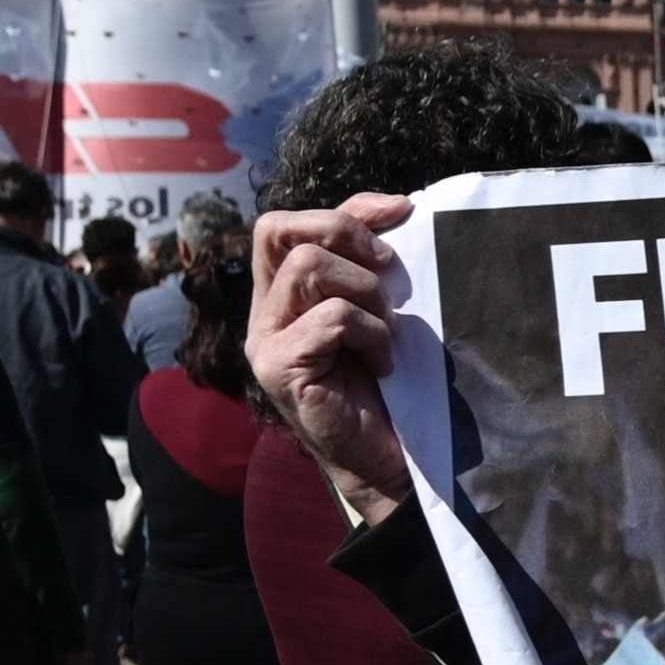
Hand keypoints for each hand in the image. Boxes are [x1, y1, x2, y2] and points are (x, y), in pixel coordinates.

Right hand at [252, 194, 422, 519]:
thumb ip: (371, 262)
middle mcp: (262, 313)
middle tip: (389, 274)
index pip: (288, 223)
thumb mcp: (378, 309)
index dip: (346, 208)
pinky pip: (330, 318)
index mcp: (281, 293)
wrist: (386, 458)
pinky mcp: (279, 370)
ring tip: (387, 329)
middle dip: (347, 236)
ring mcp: (264, 342)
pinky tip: (385, 363)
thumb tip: (398, 206)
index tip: (401, 213)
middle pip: (280, 232)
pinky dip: (371, 333)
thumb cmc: (386, 385)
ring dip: (365, 291)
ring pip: (305, 266)